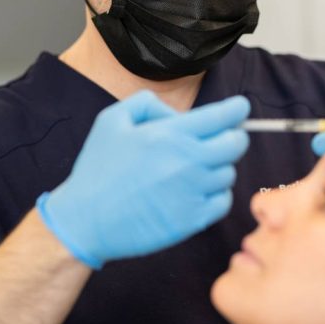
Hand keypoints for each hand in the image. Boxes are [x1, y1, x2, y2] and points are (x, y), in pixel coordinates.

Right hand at [37, 91, 250, 268]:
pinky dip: (215, 194)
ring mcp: (192, 193)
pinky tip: (195, 191)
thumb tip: (179, 114)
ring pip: (229, 173)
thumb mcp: (112, 120)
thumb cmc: (97, 169)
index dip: (237, 109)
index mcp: (170, 135)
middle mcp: (187, 162)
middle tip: (219, 139)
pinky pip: (223, 201)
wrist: (85, 220)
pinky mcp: (192, 220)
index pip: (223, 116)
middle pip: (236, 144)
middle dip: (232, 136)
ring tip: (193, 170)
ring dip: (218, 167)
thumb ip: (148, 103)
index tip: (239, 109)